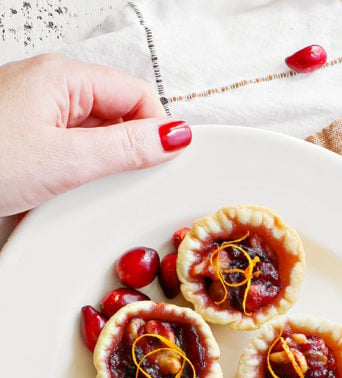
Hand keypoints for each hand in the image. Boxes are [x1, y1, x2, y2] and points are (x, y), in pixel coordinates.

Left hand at [0, 53, 190, 215]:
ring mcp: (34, 111)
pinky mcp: (24, 137)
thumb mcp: (68, 162)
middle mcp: (50, 86)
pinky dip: (77, 172)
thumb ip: (127, 149)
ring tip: (85, 191)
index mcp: (64, 76)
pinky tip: (65, 193)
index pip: (137, 94)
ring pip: (93, 134)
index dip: (156, 132)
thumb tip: (174, 136)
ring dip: (102, 165)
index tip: (163, 168)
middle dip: (129, 150)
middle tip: (122, 186)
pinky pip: (68, 148)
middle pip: (117, 113)